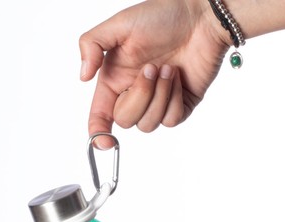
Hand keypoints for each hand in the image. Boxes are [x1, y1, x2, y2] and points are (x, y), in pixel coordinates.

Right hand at [79, 0, 229, 140]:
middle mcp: (134, 94)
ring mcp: (157, 102)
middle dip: (140, 96)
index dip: (98, 132)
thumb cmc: (162, 15)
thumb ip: (92, 44)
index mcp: (115, 79)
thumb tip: (83, 76)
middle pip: (126, 121)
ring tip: (169, 68)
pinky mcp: (179, 106)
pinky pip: (171, 121)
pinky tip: (179, 78)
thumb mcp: (119, 24)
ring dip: (160, 95)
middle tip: (151, 68)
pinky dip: (175, 100)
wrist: (201, 17)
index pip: (100, 115)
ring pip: (149, 124)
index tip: (103, 142)